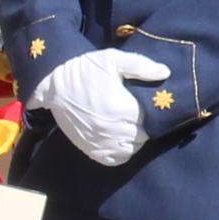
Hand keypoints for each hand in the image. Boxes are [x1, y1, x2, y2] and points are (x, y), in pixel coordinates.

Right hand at [35, 48, 171, 164]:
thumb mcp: (113, 59)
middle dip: (144, 126)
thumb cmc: (86, 70)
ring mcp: (100, 141)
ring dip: (134, 140)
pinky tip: (120, 140)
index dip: (151, 113)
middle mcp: (112, 129)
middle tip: (137, 115)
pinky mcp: (91, 148)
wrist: (53, 84)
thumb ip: (141, 66)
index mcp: (121, 108)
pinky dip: (122, 153)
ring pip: (131, 149)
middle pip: (142, 136)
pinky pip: (116, 159)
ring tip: (129, 127)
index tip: (144, 105)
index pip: (150, 120)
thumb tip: (165, 73)